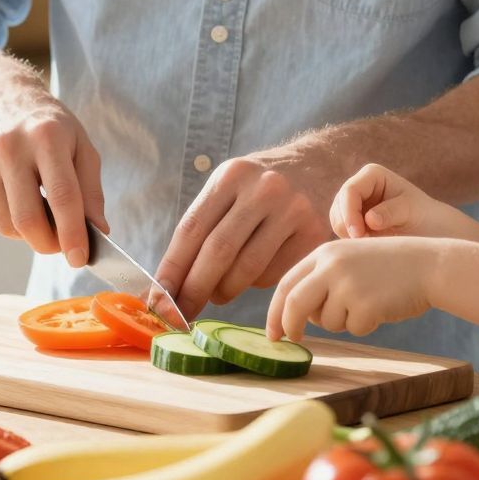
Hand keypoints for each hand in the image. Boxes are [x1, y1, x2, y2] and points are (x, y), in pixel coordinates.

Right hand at [0, 80, 105, 267]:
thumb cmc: (49, 127)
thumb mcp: (81, 145)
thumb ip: (92, 190)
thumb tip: (98, 233)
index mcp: (47, 136)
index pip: (63, 197)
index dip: (73, 234)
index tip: (79, 259)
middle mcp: (9, 147)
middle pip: (28, 220)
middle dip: (49, 244)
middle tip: (62, 245)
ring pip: (7, 226)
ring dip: (29, 233)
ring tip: (41, 212)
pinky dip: (9, 224)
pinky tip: (18, 202)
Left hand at [157, 150, 335, 318]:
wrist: (321, 164)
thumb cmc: (262, 187)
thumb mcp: (231, 187)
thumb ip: (202, 226)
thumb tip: (167, 285)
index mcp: (232, 174)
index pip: (191, 228)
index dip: (171, 269)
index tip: (157, 298)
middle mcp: (264, 189)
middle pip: (218, 251)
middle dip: (194, 290)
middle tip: (179, 315)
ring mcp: (293, 210)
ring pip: (247, 269)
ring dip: (224, 291)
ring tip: (217, 294)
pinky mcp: (313, 234)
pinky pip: (274, 275)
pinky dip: (255, 284)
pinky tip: (253, 275)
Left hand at [266, 237, 443, 342]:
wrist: (429, 264)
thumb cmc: (390, 266)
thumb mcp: (351, 259)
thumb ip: (323, 278)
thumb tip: (295, 314)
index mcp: (325, 252)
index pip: (287, 284)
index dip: (274, 310)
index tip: (272, 331)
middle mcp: (332, 265)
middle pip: (295, 305)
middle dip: (289, 327)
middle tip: (293, 340)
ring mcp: (348, 284)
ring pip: (327, 322)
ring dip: (343, 322)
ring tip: (368, 302)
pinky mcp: (365, 304)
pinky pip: (354, 329)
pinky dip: (366, 326)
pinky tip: (382, 307)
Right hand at [330, 163, 450, 240]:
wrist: (431, 231)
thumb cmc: (424, 216)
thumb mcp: (411, 211)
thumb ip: (391, 212)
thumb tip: (369, 219)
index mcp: (372, 175)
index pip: (350, 191)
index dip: (349, 213)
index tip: (359, 235)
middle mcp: (360, 186)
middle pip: (338, 206)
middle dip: (347, 226)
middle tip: (366, 243)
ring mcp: (355, 204)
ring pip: (337, 220)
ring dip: (349, 235)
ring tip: (371, 243)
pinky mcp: (354, 222)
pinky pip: (343, 232)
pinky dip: (351, 241)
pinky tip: (369, 245)